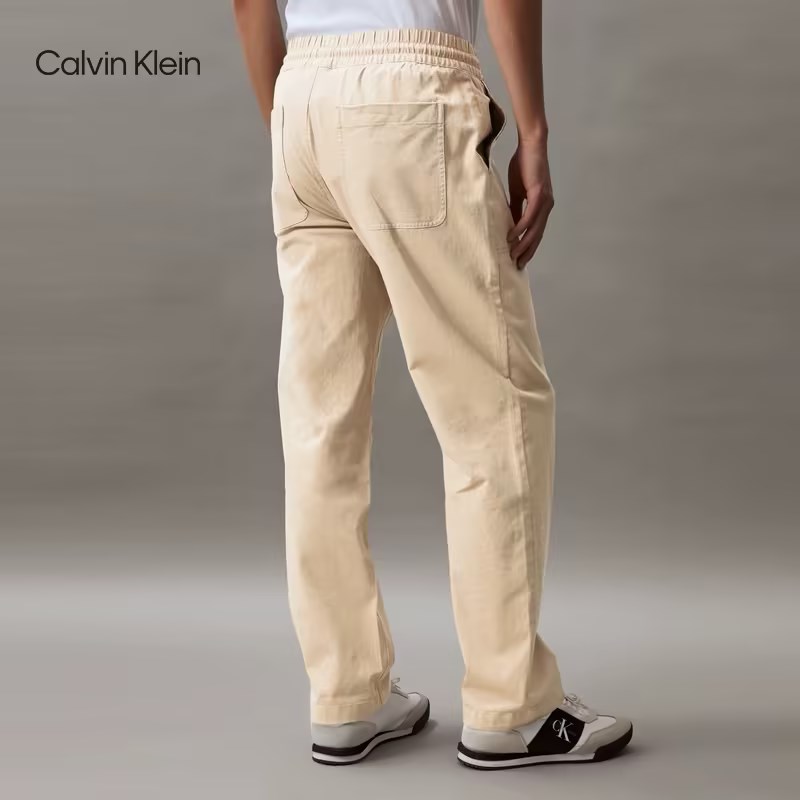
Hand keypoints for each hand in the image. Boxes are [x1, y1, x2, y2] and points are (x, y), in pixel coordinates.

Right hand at [507, 136, 554, 268]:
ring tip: (513, 256)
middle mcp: (547, 206)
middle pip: (538, 235)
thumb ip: (515, 208)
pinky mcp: (539, 194)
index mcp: (542, 206)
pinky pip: (529, 216)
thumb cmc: (523, 165)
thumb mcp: (517, 191)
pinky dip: (521, 228)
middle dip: (527, 252)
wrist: (531, 145)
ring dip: (524, 244)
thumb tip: (511, 225)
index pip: (536, 232)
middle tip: (517, 266)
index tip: (520, 260)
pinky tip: (512, 237)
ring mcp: (544, 201)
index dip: (529, 247)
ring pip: (535, 229)